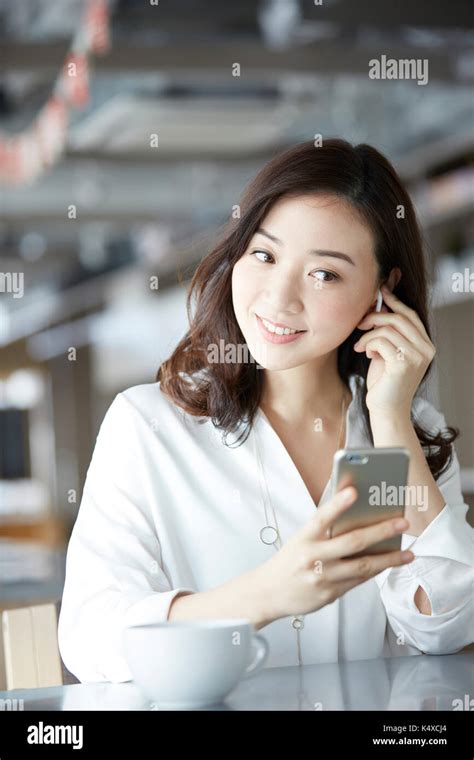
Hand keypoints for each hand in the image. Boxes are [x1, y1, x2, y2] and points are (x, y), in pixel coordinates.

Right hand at [256, 486, 413, 620]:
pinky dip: (375, 571)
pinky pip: (358, 581)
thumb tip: (356, 516)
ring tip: (408, 553)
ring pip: (362, 566)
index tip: (354, 491)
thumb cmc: (289, 561)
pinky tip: (388, 564)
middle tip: (402, 522)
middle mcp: (313, 557)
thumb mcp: (300, 540)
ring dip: (389, 559)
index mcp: (304, 538)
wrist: (268, 593)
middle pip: (353, 542)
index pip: (322, 517)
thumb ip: (324, 530)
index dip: (338, 504)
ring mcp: (322, 578)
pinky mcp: (329, 594)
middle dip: (381, 531)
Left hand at [354, 285, 435, 416]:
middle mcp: (426, 349)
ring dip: (368, 334)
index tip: (381, 290)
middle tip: (359, 324)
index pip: (410, 315)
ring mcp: (417, 356)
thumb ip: (388, 332)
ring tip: (361, 346)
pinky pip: (380, 341)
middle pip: (399, 318)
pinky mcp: (403, 363)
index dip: (395, 300)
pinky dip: (367, 344)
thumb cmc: (385, 382)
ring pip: (387, 328)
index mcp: (425, 345)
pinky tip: (365, 354)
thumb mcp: (388, 351)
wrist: (386, 409)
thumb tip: (380, 307)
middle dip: (375, 316)